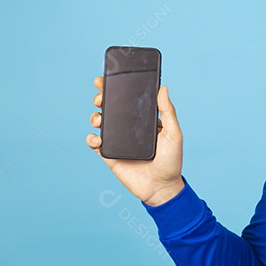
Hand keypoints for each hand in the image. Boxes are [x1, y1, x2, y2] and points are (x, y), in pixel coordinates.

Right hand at [86, 75, 184, 205]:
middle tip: (100, 96)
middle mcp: (129, 128)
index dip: (118, 88)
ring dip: (95, 116)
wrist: (161, 188)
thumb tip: (163, 88)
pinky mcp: (109, 155)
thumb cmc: (171, 161)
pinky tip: (98, 138)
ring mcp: (118, 141)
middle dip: (101, 97)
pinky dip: (92, 138)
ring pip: (100, 122)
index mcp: (144, 120)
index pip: (129, 100)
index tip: (109, 77)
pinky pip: (95, 143)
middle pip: (111, 108)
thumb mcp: (174, 134)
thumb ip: (168, 112)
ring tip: (99, 117)